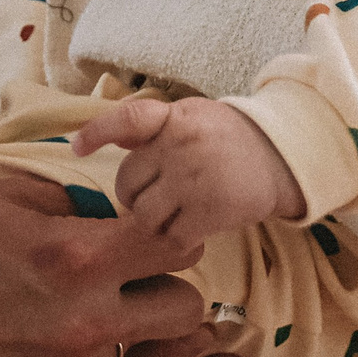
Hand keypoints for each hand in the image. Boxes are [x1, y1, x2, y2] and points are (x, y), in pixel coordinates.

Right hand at [0, 174, 206, 356]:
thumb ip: (67, 199)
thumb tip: (110, 202)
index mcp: (76, 256)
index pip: (178, 247)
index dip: (170, 235)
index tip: (150, 232)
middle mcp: (83, 321)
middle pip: (184, 311)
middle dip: (167, 289)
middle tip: (132, 275)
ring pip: (136, 350)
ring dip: (119, 329)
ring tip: (68, 308)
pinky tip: (31, 337)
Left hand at [71, 98, 305, 241]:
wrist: (282, 155)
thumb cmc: (226, 136)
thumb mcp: (190, 117)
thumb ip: (149, 127)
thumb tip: (101, 134)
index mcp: (173, 118)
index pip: (127, 119)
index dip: (97, 132)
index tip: (76, 146)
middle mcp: (181, 147)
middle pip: (128, 183)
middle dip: (134, 195)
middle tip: (154, 196)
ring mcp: (196, 181)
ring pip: (144, 216)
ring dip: (152, 221)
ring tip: (172, 213)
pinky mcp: (212, 212)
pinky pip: (172, 237)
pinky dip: (176, 239)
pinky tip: (189, 230)